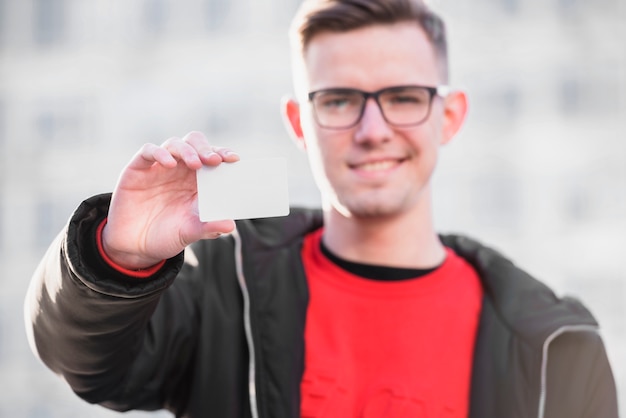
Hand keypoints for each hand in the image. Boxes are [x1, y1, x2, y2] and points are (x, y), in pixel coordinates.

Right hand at [102, 131, 238, 269]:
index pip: (213, 157)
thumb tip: (230, 225)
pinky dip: (159, 153)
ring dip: (187, 150)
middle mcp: (179, 170)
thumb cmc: (167, 236)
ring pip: (174, 144)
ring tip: (196, 164)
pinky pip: (148, 151)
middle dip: (206, 148)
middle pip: (194, 143)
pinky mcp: (137, 169)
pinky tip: (169, 164)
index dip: (223, 154)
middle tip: (214, 160)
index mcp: (197, 180)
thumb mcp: (190, 233)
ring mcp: (158, 167)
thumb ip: (209, 227)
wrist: (135, 247)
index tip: (234, 159)